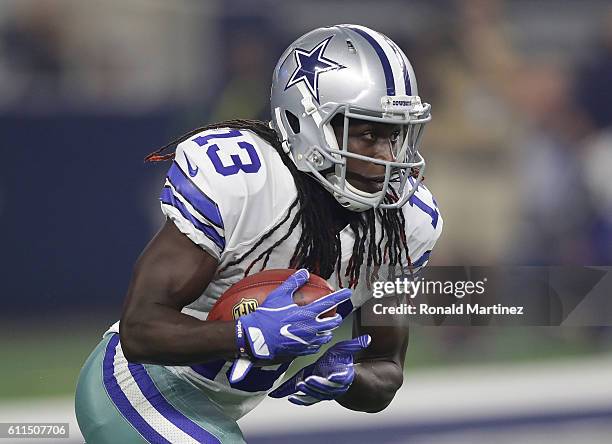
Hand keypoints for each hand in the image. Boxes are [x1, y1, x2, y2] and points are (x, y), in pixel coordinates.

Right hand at [229, 269, 350, 382]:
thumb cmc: (266, 316)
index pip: (329, 302)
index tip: (348, 292)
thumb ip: (293, 283)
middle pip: (332, 322)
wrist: (256, 338)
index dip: (340, 296)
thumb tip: (304, 272)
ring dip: (328, 330)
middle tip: (335, 315)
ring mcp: (307, 341)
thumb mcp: (279, 295)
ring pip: (326, 336)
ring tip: (326, 328)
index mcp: (307, 313)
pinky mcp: (301, 350)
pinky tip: (314, 340)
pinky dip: (318, 342)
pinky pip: (316, 347)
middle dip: (336, 318)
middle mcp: (311, 327)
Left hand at [268, 334, 370, 405]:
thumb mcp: (347, 351)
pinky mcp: (314, 393)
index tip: (332, 376)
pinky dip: (299, 399)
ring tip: (299, 386)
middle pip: (326, 388)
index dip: (337, 378)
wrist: (340, 376)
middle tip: (308, 381)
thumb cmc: (341, 362)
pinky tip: (291, 397)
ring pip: (316, 395)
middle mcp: (333, 387)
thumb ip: (356, 345)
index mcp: (343, 376)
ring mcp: (323, 392)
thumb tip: (367, 338)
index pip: (341, 378)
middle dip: (317, 385)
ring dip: (307, 392)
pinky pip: (307, 399)